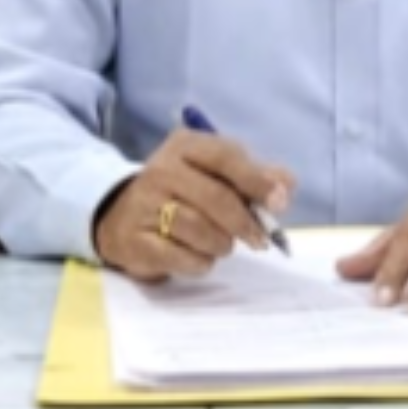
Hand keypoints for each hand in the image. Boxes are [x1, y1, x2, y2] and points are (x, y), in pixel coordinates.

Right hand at [94, 130, 294, 282]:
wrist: (121, 216)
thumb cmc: (182, 192)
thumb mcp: (216, 174)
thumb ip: (255, 176)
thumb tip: (286, 186)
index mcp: (186, 146)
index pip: (226, 156)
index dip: (256, 180)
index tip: (279, 202)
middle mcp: (161, 170)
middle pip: (216, 197)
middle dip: (245, 222)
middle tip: (260, 239)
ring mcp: (144, 205)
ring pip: (200, 230)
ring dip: (221, 244)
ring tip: (221, 243)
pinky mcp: (135, 241)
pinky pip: (181, 257)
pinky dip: (200, 262)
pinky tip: (199, 256)